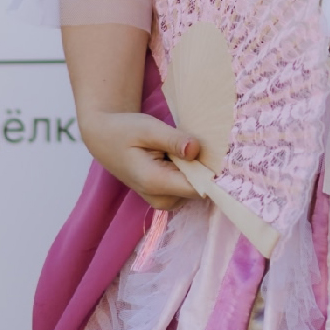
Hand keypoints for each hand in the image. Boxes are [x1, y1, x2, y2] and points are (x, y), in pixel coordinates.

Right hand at [77, 109, 202, 209]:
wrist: (104, 138)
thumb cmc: (125, 130)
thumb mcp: (148, 128)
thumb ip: (173, 140)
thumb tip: (196, 149)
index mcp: (155, 182)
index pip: (198, 188)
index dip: (214, 172)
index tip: (225, 154)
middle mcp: (161, 199)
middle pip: (200, 188)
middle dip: (207, 167)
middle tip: (209, 142)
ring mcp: (163, 200)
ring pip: (196, 188)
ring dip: (198, 168)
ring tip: (190, 145)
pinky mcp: (165, 196)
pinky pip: (188, 186)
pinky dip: (191, 171)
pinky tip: (184, 154)